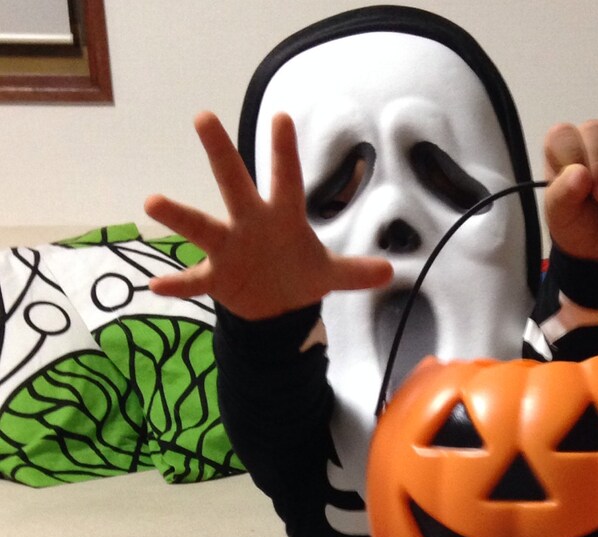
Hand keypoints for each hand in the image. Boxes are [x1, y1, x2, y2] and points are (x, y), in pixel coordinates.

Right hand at [144, 112, 392, 319]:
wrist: (275, 306)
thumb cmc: (297, 273)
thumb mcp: (328, 274)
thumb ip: (354, 272)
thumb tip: (390, 271)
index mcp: (281, 217)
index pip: (286, 180)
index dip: (285, 152)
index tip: (281, 118)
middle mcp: (250, 223)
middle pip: (234, 183)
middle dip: (221, 153)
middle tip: (204, 116)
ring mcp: (229, 247)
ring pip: (201, 226)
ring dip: (179, 215)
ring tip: (153, 201)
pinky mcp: (216, 276)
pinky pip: (194, 280)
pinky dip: (177, 282)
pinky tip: (157, 284)